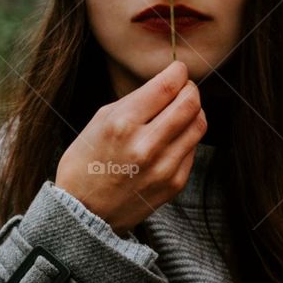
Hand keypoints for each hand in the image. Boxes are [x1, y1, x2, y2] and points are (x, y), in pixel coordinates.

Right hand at [54, 59, 206, 233]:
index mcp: (122, 124)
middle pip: (190, 102)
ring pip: (199, 124)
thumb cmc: (87, 161)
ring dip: (193, 111)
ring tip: (180, 110)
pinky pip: (193, 148)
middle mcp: (146, 145)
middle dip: (190, 88)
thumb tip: (168, 84)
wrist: (84, 213)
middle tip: (183, 87)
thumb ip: (135, 101)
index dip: (178, 71)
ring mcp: (163, 167)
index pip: (167, 86)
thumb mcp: (100, 120)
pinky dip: (187, 136)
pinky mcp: (174, 184)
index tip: (178, 69)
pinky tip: (172, 137)